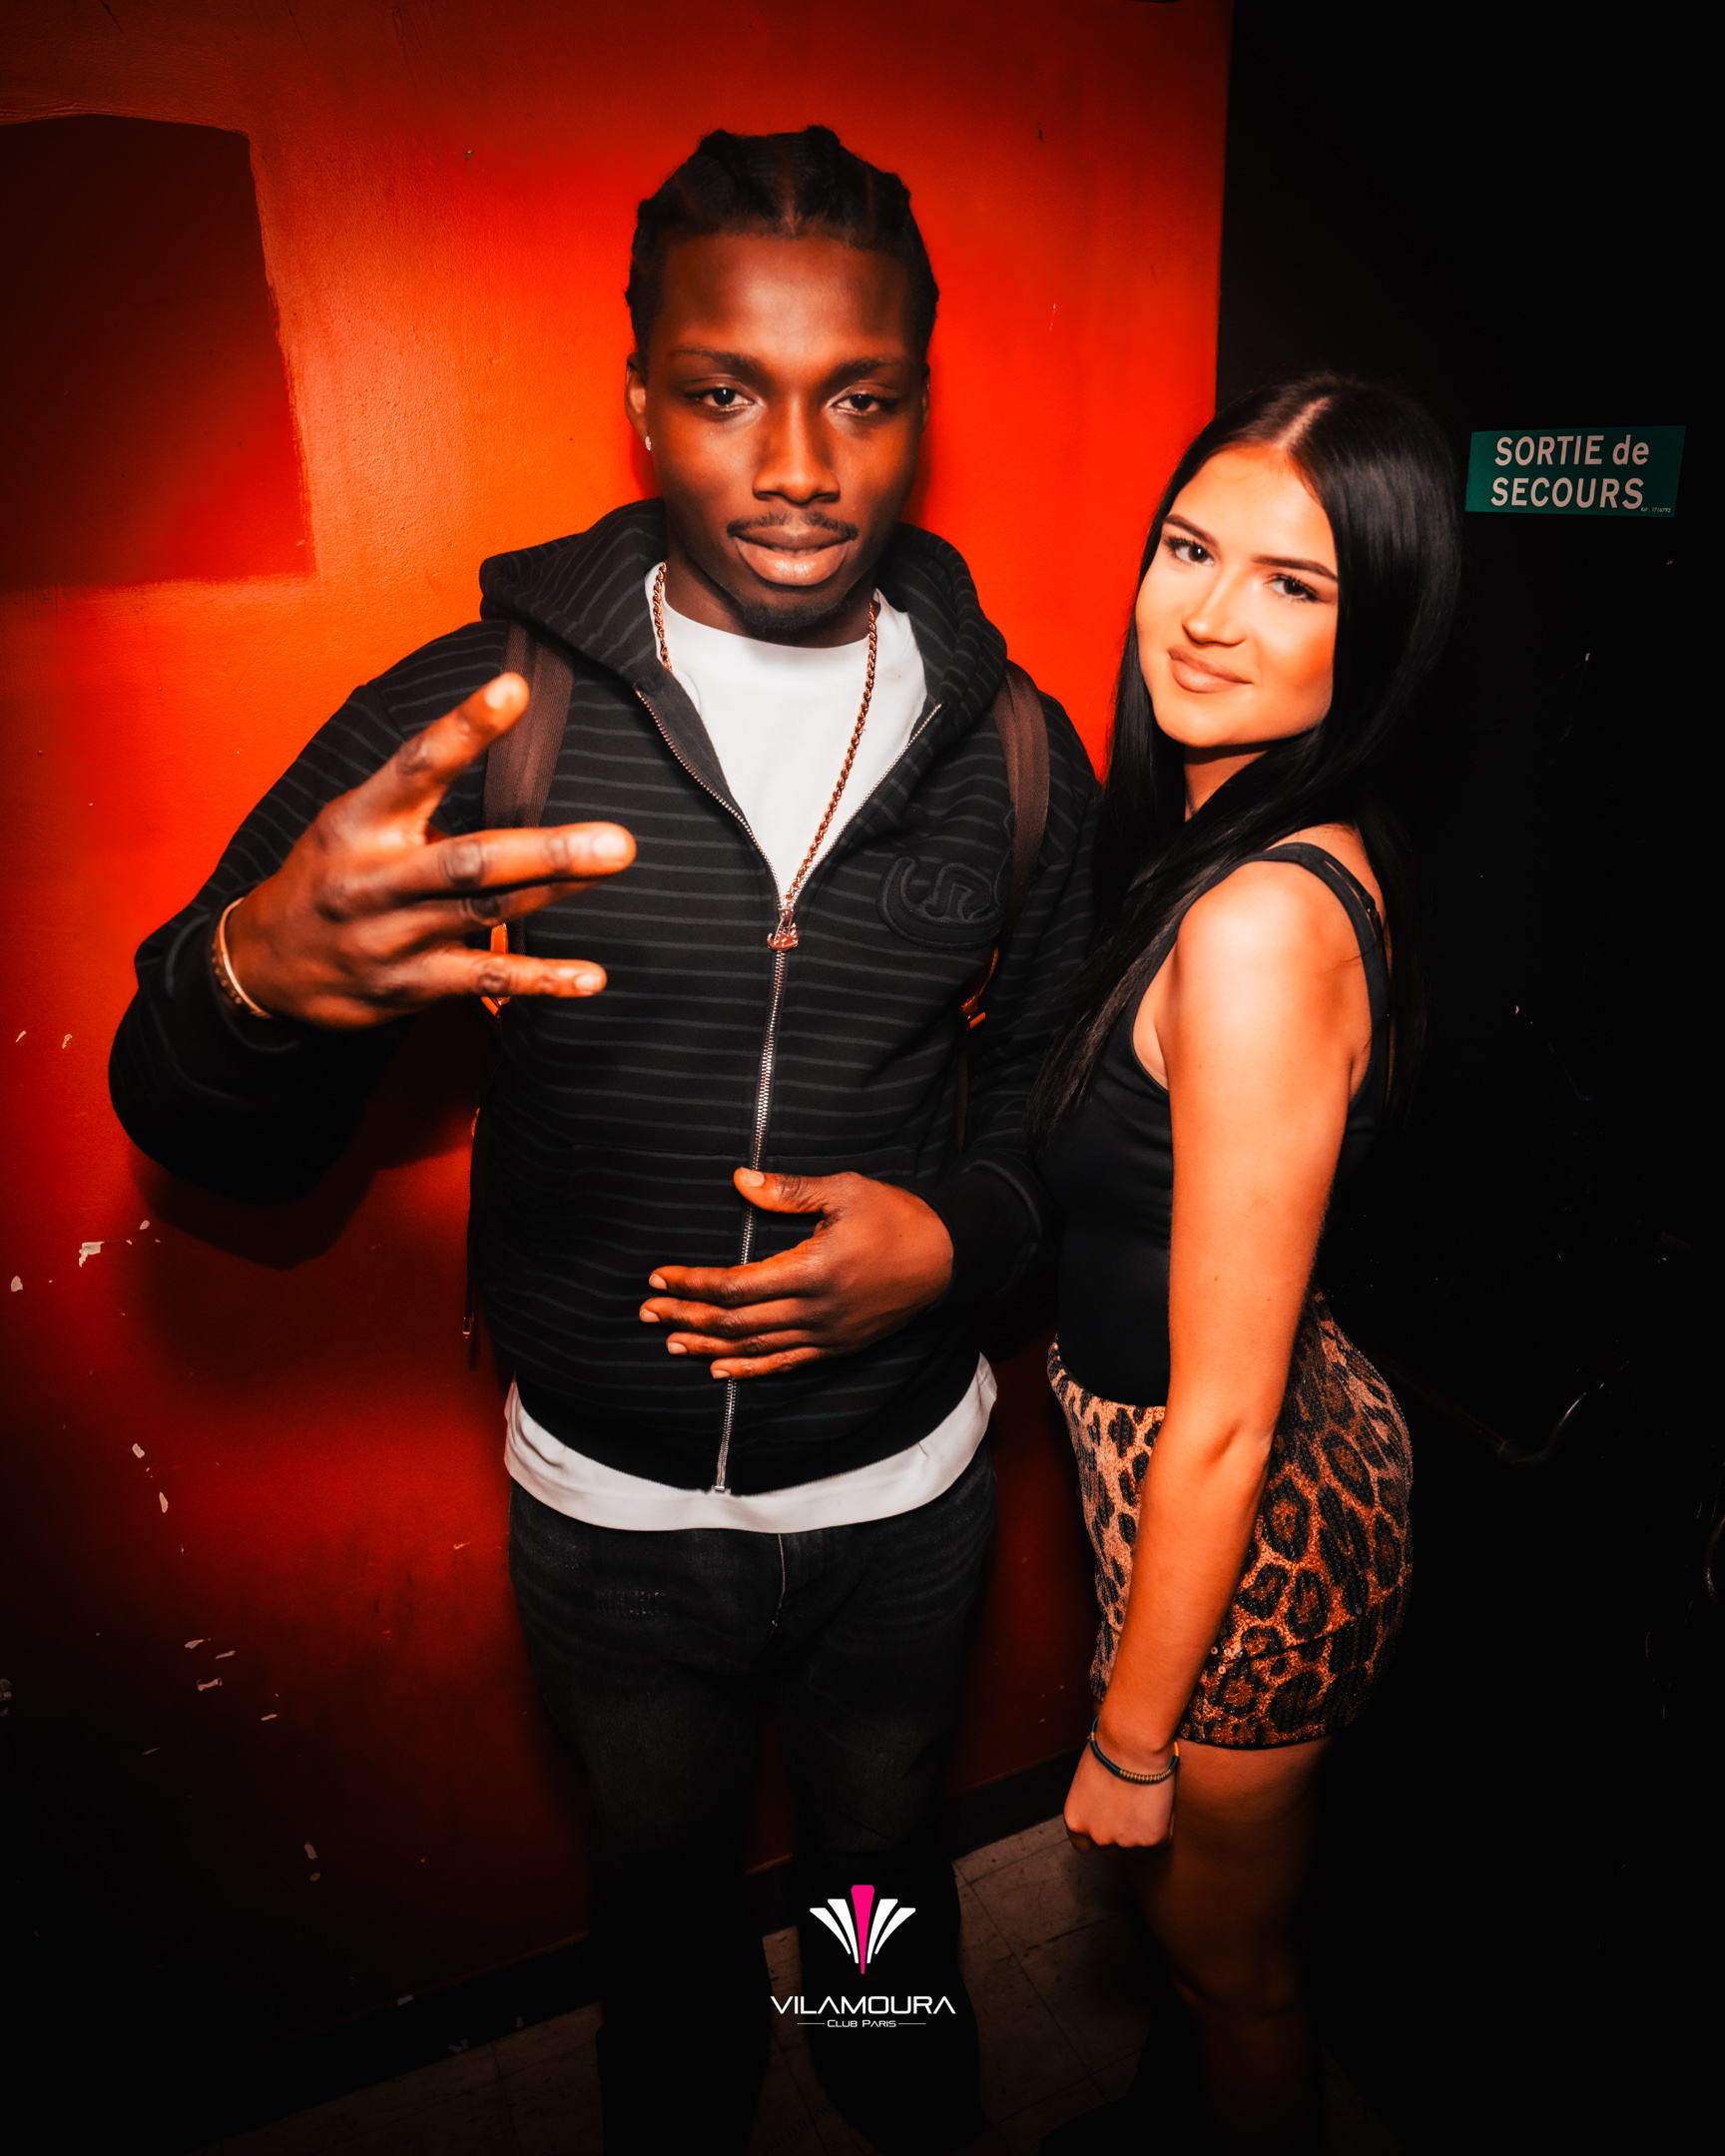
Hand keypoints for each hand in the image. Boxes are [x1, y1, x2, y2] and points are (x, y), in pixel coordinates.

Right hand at [223, 674, 635, 1026]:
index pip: (417, 766)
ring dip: (554, 891)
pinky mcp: (407, 987)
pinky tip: (589, 978)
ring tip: (611, 864)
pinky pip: (483, 982)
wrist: (266, 966)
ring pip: (484, 914)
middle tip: (614, 839)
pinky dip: (540, 980)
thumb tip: (502, 766)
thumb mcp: (353, 822)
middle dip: (545, 850)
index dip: (465, 728)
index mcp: (361, 821)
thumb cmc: (330, 877)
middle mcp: (375, 878)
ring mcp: (391, 937)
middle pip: (469, 861)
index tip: (514, 689)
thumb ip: (417, 801)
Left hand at [639, 1169, 953, 1377]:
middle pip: (734, 1323)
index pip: (733, 1286)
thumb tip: (738, 1180)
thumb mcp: (845, 1190)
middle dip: (686, 1317)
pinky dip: (748, 1369)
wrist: (948, 1257)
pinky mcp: (837, 1347)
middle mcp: (814, 1312)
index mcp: (810, 1272)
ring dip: (708, 1346)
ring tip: (671, 1341)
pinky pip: (784, 1364)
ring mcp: (826, 1336)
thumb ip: (789, 1190)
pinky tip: (720, 1369)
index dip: (691, 1285)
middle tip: (647, 1311)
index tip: (660, 1278)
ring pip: (754, 1349)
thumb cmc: (896, 1217)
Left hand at [1062, 1727, 1177, 1852]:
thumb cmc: (1109, 1750)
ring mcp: (1125, 1842)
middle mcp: (1097, 1837)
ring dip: (1141, 1836)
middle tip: (1132, 1814)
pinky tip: (1160, 1808)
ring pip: (1137, 1853)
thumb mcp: (1085, 1781)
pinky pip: (1159, 1845)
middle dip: (1120, 1838)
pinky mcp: (1151, 1841)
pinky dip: (1162, 1831)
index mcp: (1076, 1821)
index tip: (1108, 1825)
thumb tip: (1102, 1808)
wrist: (1133, 1746)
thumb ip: (1091, 1804)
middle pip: (1111, 1852)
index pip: (1083, 1846)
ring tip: (1147, 1808)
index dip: (1097, 1836)